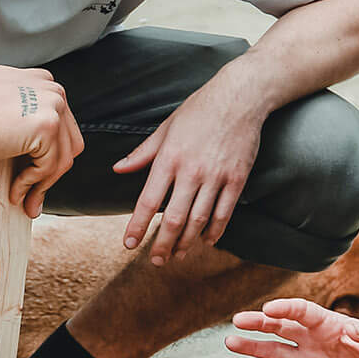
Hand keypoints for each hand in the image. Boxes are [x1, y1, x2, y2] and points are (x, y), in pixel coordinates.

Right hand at [0, 67, 83, 216]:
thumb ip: (15, 109)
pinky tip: (16, 190)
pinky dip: (33, 184)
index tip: (35, 169)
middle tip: (33, 192)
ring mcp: (52, 105)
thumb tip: (23, 136)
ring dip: (42, 183)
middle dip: (51, 170)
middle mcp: (50, 89)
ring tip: (24, 198)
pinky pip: (50, 166)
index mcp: (38, 80)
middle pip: (67, 140)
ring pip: (62, 157)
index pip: (59, 120)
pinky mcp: (48, 126)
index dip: (48, 150)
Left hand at [114, 81, 263, 263]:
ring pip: (198, 220)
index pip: (148, 200)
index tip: (129, 244)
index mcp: (169, 158)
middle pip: (173, 218)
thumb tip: (118, 169)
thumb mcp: (166, 128)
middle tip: (156, 260)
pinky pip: (224, 213)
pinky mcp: (237, 179)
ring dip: (186, 242)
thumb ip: (142, 153)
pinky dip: (215, 231)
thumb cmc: (199, 109)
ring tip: (178, 255)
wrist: (240, 96)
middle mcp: (191, 171)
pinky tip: (206, 241)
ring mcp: (216, 176)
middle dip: (163, 244)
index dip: (137, 226)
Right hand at [225, 296, 358, 357]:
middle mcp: (315, 340)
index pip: (303, 312)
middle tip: (237, 321)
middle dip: (260, 323)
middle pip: (282, 328)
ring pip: (277, 353)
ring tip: (230, 343)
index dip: (286, 309)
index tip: (268, 310)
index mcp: (330, 324)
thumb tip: (355, 328)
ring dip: (254, 349)